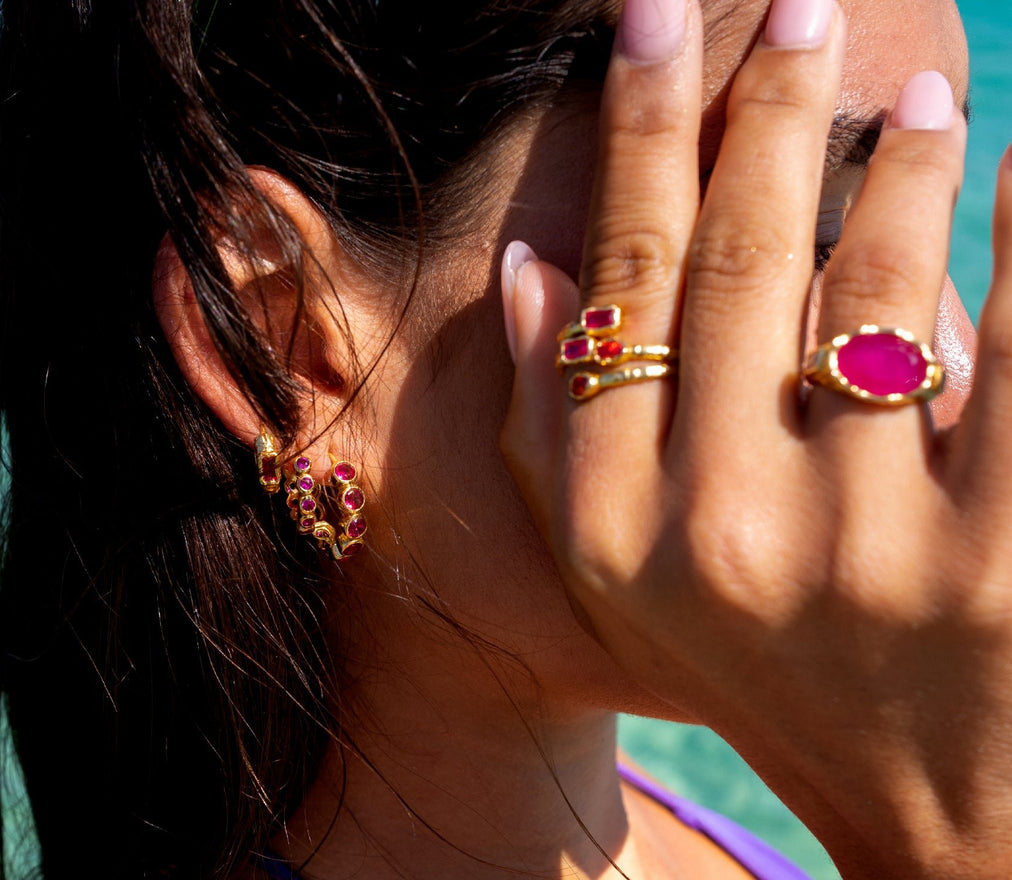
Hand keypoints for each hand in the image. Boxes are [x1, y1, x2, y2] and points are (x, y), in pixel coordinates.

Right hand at [500, 0, 1011, 875]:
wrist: (917, 793)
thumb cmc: (749, 661)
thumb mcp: (612, 570)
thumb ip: (547, 424)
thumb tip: (529, 269)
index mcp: (613, 525)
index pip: (621, 286)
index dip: (638, 139)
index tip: (649, 27)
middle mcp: (718, 535)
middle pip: (734, 270)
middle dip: (760, 114)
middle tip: (791, 10)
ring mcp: (866, 554)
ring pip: (873, 300)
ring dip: (895, 170)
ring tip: (912, 95)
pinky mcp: (1000, 566)